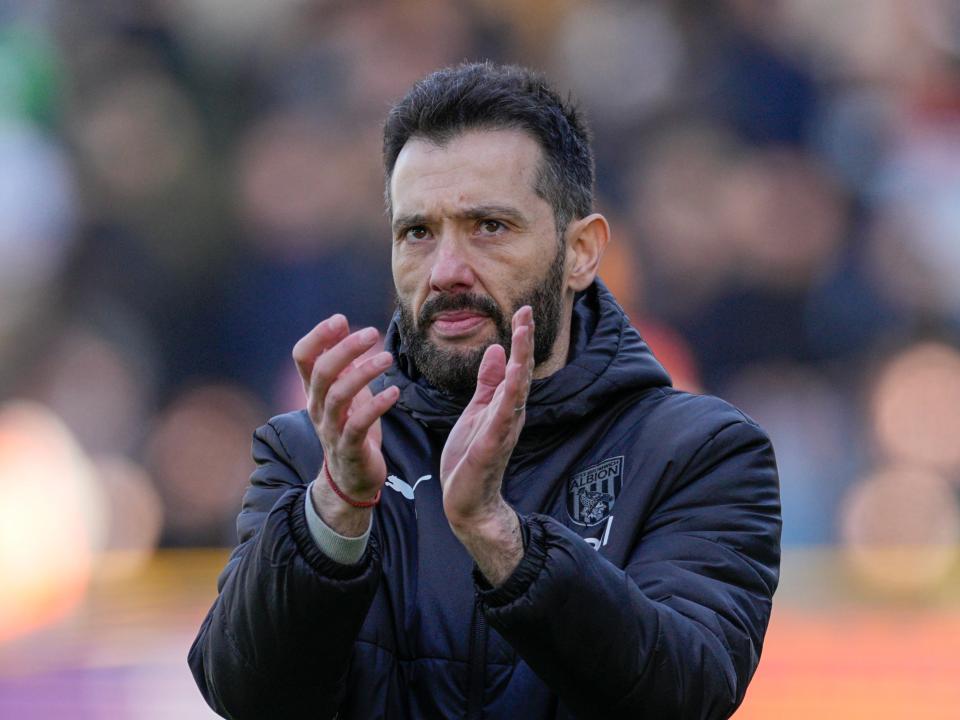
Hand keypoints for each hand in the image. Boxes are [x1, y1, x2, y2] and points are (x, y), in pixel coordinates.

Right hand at [292, 314, 398, 533]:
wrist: (351, 478)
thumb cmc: (351, 427)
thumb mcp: (345, 390)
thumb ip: (343, 362)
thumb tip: (342, 323)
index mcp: (314, 390)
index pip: (303, 357)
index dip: (318, 336)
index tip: (340, 319)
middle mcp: (317, 407)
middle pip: (322, 372)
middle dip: (345, 349)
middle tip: (371, 333)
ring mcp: (331, 428)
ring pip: (339, 396)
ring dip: (364, 373)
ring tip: (387, 358)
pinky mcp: (350, 447)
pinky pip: (359, 424)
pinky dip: (377, 405)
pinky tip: (394, 392)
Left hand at [439, 306, 534, 583]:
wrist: (467, 502)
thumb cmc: (471, 458)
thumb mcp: (476, 411)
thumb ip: (487, 383)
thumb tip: (494, 349)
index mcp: (504, 404)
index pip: (515, 366)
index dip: (520, 339)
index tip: (522, 311)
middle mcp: (509, 414)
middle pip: (521, 372)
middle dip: (524, 342)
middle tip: (526, 313)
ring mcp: (503, 430)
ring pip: (516, 389)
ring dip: (520, 360)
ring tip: (522, 334)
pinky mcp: (491, 447)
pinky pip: (502, 417)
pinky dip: (507, 396)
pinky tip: (511, 378)